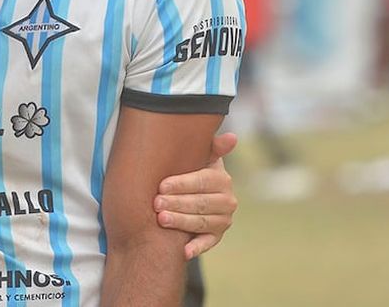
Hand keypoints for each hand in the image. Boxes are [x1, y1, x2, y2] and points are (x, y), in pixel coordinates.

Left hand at [153, 132, 237, 259]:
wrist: (192, 191)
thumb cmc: (190, 168)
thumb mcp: (199, 155)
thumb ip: (212, 146)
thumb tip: (232, 137)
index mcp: (221, 179)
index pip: (201, 181)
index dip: (181, 184)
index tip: (161, 185)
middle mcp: (227, 200)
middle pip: (200, 203)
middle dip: (177, 203)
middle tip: (156, 203)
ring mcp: (223, 220)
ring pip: (201, 222)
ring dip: (181, 222)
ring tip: (161, 220)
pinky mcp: (216, 236)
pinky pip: (207, 243)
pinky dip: (196, 248)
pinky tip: (183, 251)